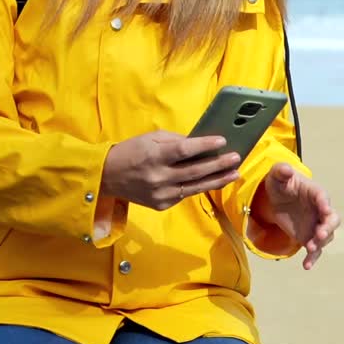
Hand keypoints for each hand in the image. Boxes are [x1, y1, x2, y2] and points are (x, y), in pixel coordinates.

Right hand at [100, 131, 240, 210]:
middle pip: (195, 171)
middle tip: (236, 158)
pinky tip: (213, 180)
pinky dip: (199, 187)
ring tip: (234, 173)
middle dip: (218, 164)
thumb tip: (200, 143)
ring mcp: (160, 194)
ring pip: (195, 187)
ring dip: (217, 180)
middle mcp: (158, 177)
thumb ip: (174, 141)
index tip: (222, 141)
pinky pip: (184, 195)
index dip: (204, 146)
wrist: (107, 177)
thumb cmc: (130, 152)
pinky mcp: (161, 205)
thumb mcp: (149, 139)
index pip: (184, 150)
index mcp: (154, 156)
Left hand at [253, 163, 340, 270]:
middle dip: (328, 227)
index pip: (322, 197)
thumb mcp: (277, 175)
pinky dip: (312, 258)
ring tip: (310, 249)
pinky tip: (306, 266)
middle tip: (320, 234)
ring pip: (325, 237)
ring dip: (320, 243)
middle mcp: (320, 210)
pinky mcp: (308, 237)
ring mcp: (316, 225)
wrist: (277, 198)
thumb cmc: (281, 183)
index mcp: (314, 192)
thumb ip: (281, 171)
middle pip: (332, 219)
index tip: (325, 208)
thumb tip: (285, 169)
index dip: (324, 202)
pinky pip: (314, 250)